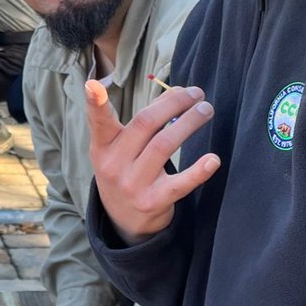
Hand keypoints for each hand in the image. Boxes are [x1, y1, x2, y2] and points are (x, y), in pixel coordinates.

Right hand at [85, 79, 219, 243]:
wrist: (123, 219)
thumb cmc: (125, 171)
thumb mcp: (118, 149)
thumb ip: (139, 122)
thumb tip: (177, 92)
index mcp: (103, 147)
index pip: (99, 122)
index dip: (95, 103)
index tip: (93, 85)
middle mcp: (114, 165)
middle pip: (145, 124)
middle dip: (173, 103)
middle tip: (196, 93)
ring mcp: (133, 185)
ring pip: (164, 145)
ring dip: (189, 123)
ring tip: (205, 110)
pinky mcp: (153, 202)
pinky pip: (180, 184)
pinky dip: (198, 171)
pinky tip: (213, 159)